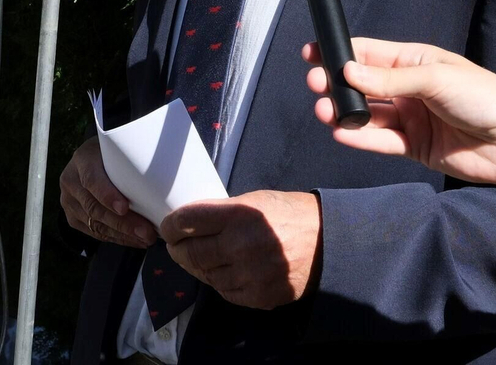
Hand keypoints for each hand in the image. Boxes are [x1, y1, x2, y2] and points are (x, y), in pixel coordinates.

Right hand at [58, 136, 154, 247]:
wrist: (92, 160)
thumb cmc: (115, 153)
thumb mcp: (120, 148)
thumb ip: (133, 157)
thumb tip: (166, 170)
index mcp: (83, 159)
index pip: (91, 179)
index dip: (107, 195)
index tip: (125, 208)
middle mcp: (71, 180)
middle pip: (95, 207)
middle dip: (123, 223)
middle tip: (147, 232)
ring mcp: (69, 201)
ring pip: (95, 224)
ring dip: (123, 235)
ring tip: (146, 239)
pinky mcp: (73, 217)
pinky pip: (95, 232)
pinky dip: (116, 239)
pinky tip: (134, 240)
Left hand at [160, 190, 321, 309]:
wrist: (329, 241)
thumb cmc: (290, 214)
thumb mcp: (255, 199)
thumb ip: (223, 211)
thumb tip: (191, 222)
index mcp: (239, 214)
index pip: (187, 222)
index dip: (170, 226)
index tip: (167, 227)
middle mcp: (240, 245)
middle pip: (190, 253)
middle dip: (177, 249)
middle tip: (176, 246)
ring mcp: (249, 274)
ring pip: (206, 275)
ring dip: (198, 267)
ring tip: (201, 258)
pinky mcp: (258, 296)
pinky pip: (225, 291)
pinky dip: (219, 281)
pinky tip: (222, 271)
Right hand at [302, 38, 495, 185]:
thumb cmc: (487, 99)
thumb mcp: (435, 79)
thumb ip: (389, 79)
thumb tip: (350, 71)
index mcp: (417, 62)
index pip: (370, 54)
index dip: (341, 53)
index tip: (314, 53)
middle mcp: (411, 89)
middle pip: (363, 86)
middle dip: (338, 85)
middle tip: (317, 85)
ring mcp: (412, 118)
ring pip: (368, 115)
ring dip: (345, 113)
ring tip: (326, 111)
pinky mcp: (415, 147)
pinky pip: (381, 141)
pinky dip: (361, 138)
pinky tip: (342, 133)